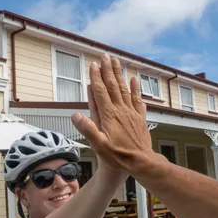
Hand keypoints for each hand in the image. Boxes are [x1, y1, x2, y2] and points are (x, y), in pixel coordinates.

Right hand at [72, 53, 153, 172]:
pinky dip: (135, 88)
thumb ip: (88, 129)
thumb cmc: (119, 156)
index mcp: (109, 115)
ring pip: (125, 89)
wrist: (142, 162)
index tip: (94, 65)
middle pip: (113, 86)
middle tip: (106, 56)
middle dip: (108, 70)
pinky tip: (134, 79)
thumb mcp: (99, 145)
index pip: (101, 92)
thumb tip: (75, 114)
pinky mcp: (140, 117)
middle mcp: (121, 110)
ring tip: (117, 62)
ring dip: (120, 74)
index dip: (96, 78)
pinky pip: (137, 99)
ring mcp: (131, 113)